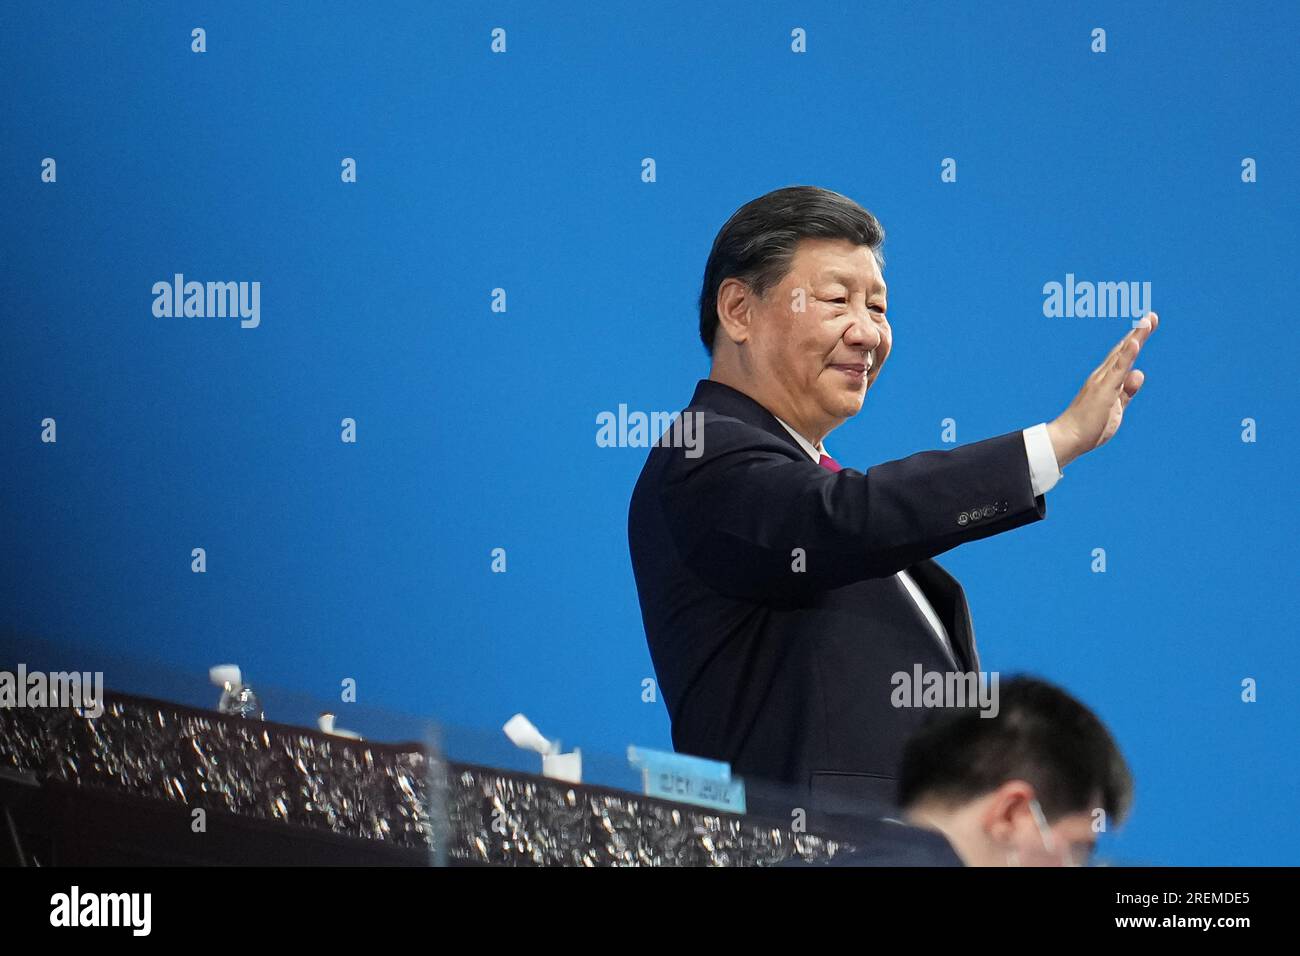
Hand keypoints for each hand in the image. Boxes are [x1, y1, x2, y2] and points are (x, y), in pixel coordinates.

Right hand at [1047, 312, 1157, 468]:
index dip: (1135, 341)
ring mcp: (1103, 381)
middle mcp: (1103, 376)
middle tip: (1152, 315)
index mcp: (1106, 381)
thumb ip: (1128, 392)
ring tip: (1148, 320)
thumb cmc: (1089, 426)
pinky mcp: (1104, 389)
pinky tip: (1135, 341)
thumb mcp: (1116, 408)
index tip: (1146, 325)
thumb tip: (1139, 373)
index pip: (1123, 357)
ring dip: (1136, 337)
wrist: (1069, 438)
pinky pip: (1118, 369)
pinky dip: (1127, 354)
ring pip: (1122, 354)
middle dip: (1139, 332)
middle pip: (1124, 350)